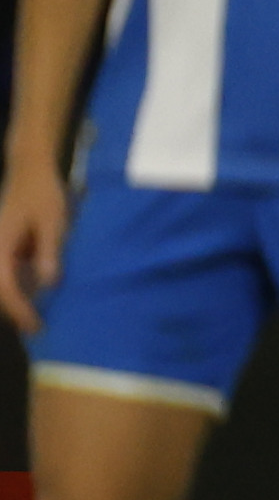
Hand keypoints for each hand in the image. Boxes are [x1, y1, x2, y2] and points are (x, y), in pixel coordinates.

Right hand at [0, 162, 70, 335]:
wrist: (30, 170)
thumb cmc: (43, 193)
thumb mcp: (53, 221)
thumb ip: (48, 251)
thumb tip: (48, 284)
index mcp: (0, 246)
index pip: (4, 286)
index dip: (19, 308)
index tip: (35, 324)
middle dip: (15, 310)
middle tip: (38, 329)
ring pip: (3, 282)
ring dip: (17, 300)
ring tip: (38, 319)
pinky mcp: (6, 246)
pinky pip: (9, 271)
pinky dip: (20, 285)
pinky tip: (39, 294)